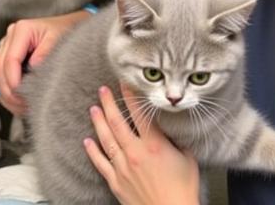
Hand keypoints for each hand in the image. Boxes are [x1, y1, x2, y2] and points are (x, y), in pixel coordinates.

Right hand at [0, 12, 86, 114]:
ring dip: (5, 93)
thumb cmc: (63, 33)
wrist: (66, 29)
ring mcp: (6, 47)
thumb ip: (45, 51)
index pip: (10, 60)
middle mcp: (10, 37)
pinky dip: (4, 90)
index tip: (22, 97)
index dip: (13, 81)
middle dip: (8, 91)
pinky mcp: (7, 57)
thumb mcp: (58, 39)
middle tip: (23, 106)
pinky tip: (17, 101)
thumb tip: (33, 66)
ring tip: (21, 107)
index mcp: (22, 30)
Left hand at [84, 84, 200, 204]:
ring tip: (93, 109)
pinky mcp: (116, 182)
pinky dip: (92, 151)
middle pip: (117, 122)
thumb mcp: (187, 160)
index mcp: (153, 145)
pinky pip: (100, 163)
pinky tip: (87, 141)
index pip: (139, 113)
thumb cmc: (183, 192)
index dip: (130, 96)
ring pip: (106, 139)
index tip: (124, 83)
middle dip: (108, 103)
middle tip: (102, 90)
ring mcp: (123, 167)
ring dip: (98, 122)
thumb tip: (172, 131)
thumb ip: (177, 142)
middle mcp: (134, 152)